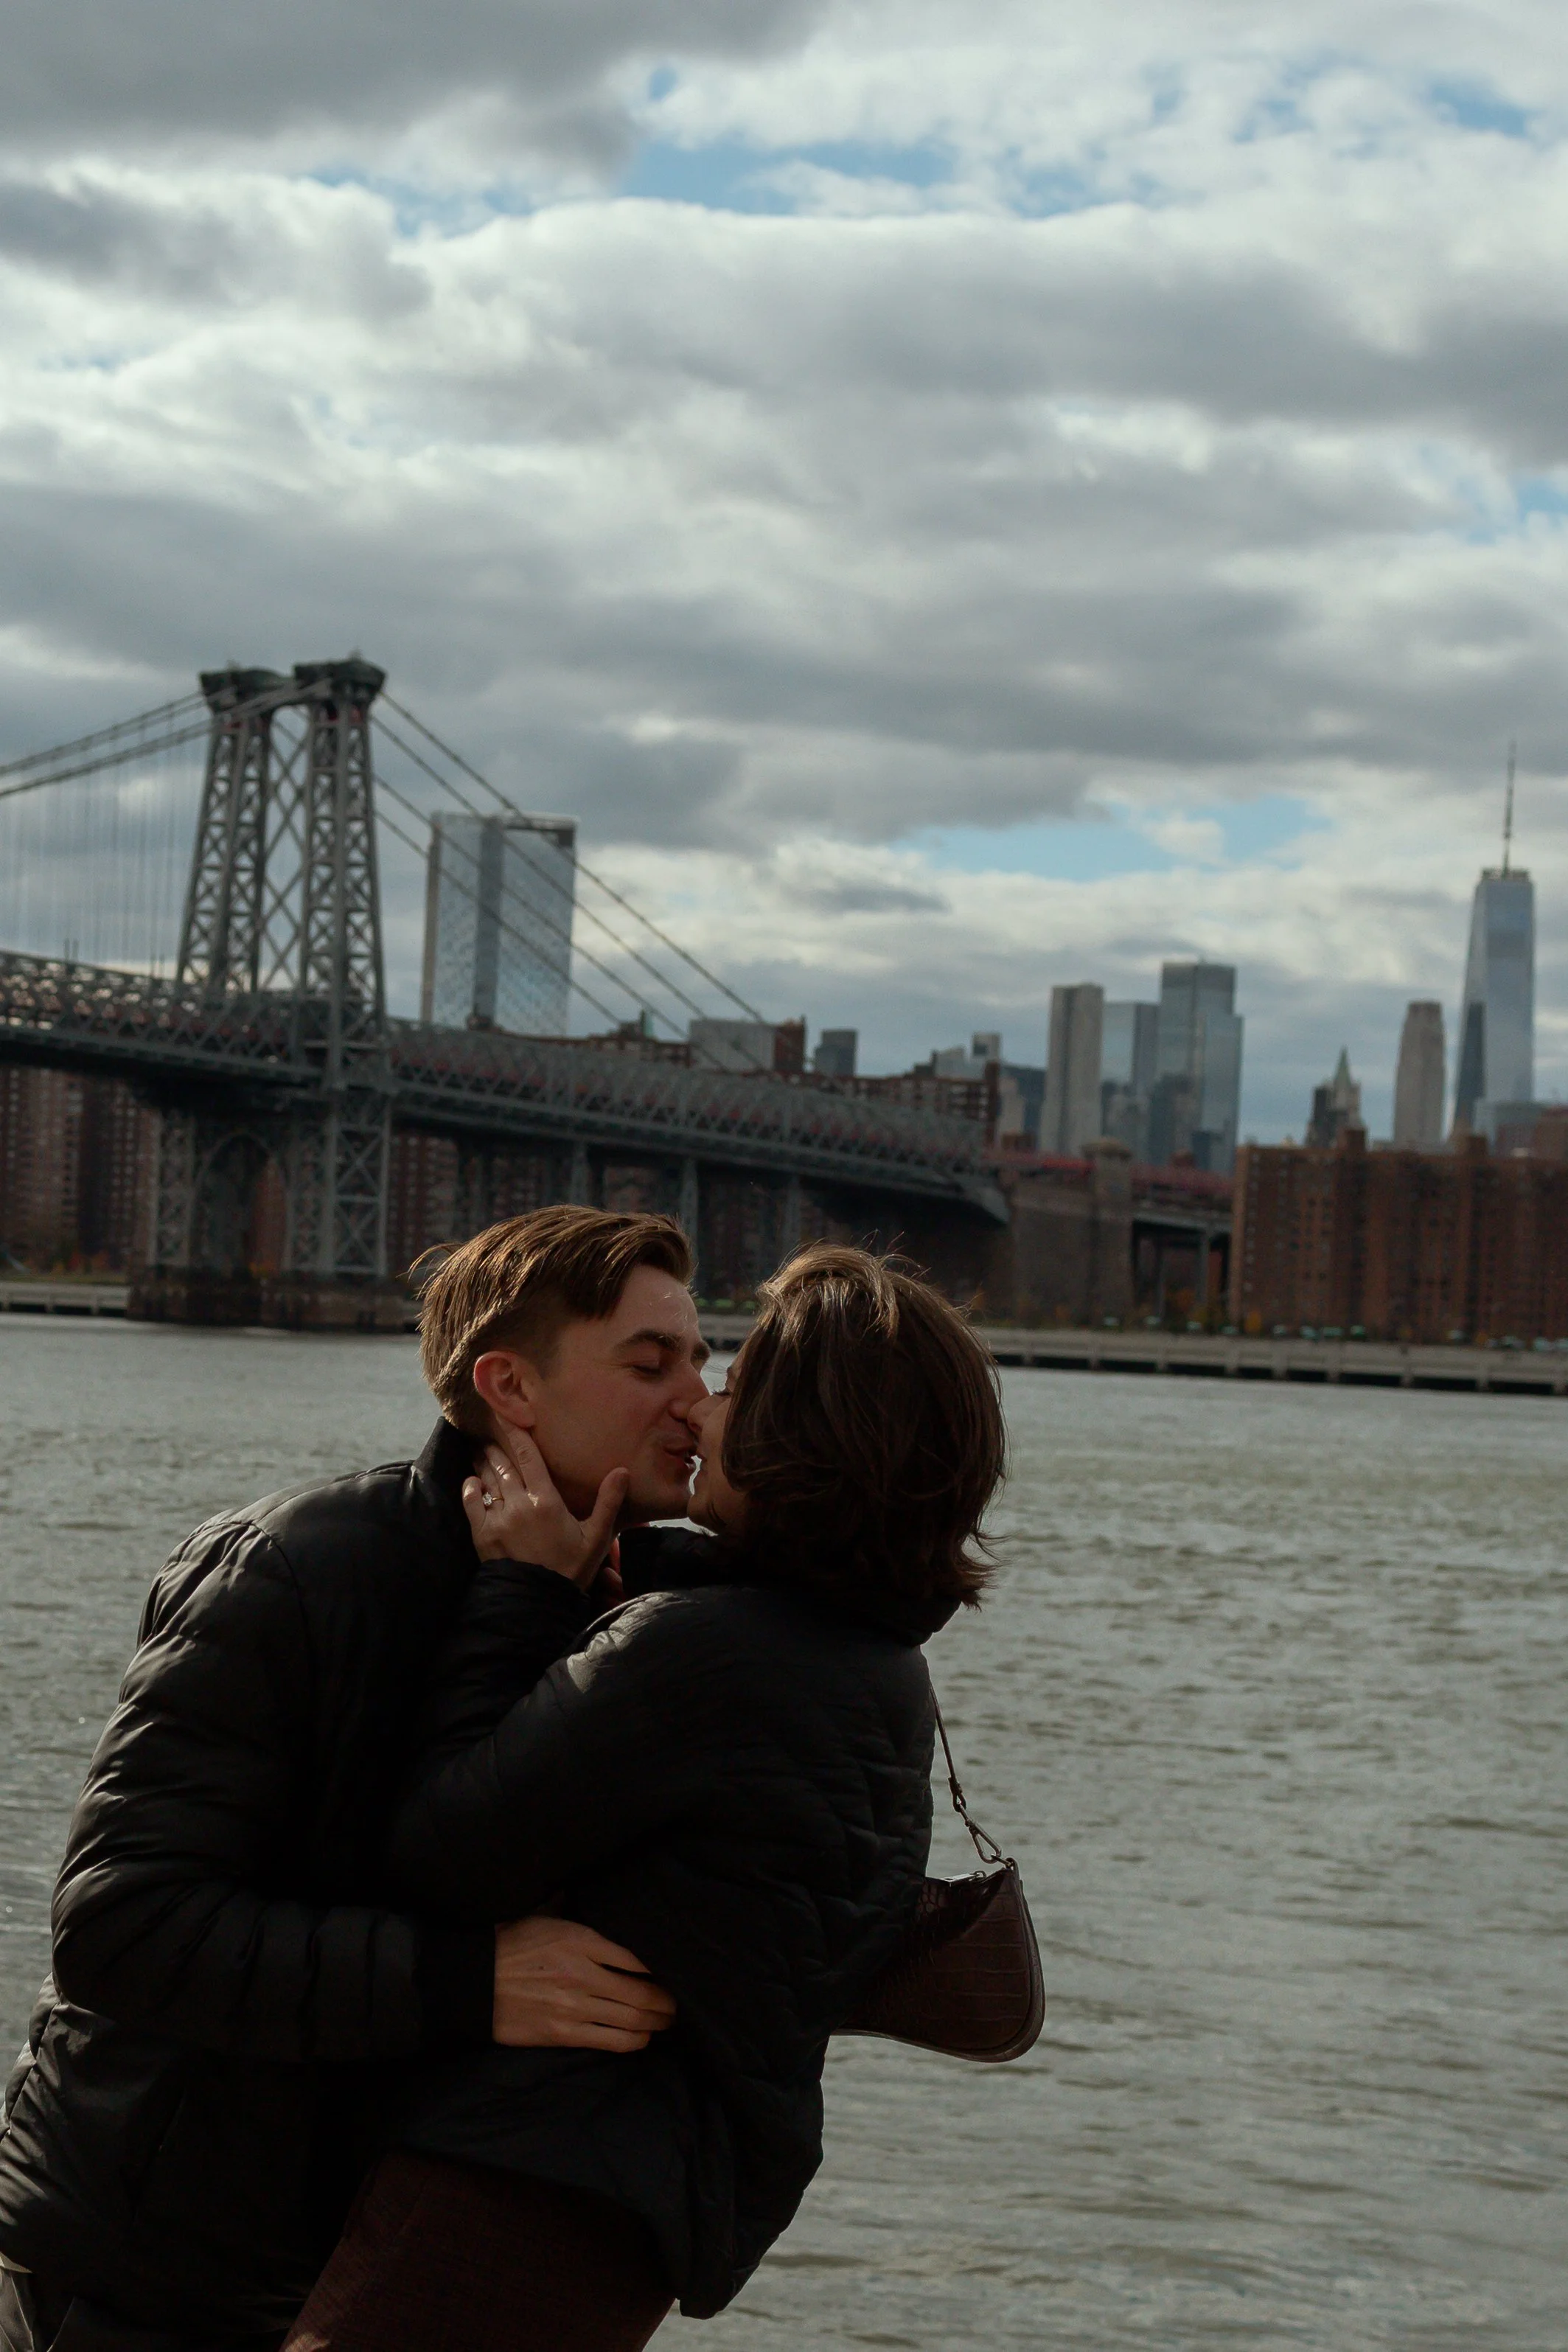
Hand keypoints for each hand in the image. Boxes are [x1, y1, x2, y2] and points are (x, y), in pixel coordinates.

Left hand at [463, 1433, 627, 1586]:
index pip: (528, 1457)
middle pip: (503, 1464)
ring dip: (484, 1463)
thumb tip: (622, 1471)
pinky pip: (471, 1503)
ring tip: (480, 1452)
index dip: (516, 1433)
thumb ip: (607, 1502)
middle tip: (490, 1434)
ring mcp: (497, 1518)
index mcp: (546, 1500)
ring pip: (487, 1480)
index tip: (505, 1414)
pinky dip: (470, 1489)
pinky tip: (472, 1481)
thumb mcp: (597, 1537)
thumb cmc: (571, 1568)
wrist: (539, 1601)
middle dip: (496, 1447)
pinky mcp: (482, 1534)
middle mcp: (518, 1503)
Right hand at [492, 1917, 675, 2051]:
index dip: (660, 1969)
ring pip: (633, 2020)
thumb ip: (579, 1915)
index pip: (636, 1956)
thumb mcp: (546, 1916)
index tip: (670, 1972)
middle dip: (666, 2001)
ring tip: (665, 2021)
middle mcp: (582, 1973)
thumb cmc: (510, 1944)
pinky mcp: (563, 2034)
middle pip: (642, 1992)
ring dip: (656, 2023)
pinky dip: (635, 2041)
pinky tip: (643, 2037)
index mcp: (580, 1939)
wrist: (474, 1981)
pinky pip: (612, 2041)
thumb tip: (599, 1903)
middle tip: (676, 2003)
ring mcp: (574, 2006)